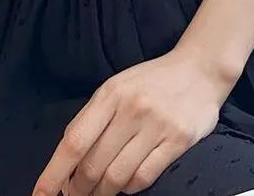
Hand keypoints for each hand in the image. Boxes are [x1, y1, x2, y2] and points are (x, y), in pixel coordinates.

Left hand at [31, 45, 236, 195]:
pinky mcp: (178, 140)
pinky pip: (143, 177)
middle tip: (77, 195)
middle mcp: (131, 108)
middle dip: (79, 189)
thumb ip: (92, 119)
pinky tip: (127, 182)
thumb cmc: (151, 81)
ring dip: (103, 192)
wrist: (200, 69)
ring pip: (117, 177)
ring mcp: (156, 125)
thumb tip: (66, 163)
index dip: (53, 174)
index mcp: (110, 94)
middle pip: (93, 166)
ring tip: (100, 192)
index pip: (74, 141)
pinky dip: (129, 187)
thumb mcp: (116, 88)